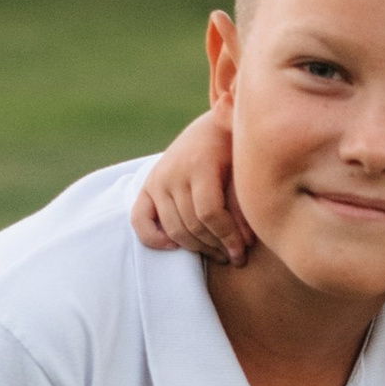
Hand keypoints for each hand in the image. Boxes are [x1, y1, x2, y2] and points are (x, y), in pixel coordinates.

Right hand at [130, 112, 247, 264]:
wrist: (213, 127)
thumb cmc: (235, 149)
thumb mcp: (243, 170)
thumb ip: (240, 204)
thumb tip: (244, 243)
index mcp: (198, 163)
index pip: (209, 213)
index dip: (227, 237)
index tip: (242, 254)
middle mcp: (172, 172)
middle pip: (192, 224)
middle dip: (216, 246)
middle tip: (235, 258)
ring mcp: (156, 179)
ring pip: (173, 228)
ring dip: (197, 248)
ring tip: (219, 254)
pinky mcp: (147, 186)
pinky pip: (140, 220)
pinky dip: (154, 238)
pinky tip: (175, 247)